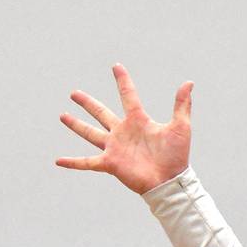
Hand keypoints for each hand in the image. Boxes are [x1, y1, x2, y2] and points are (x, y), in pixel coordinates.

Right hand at [56, 64, 192, 193]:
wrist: (170, 181)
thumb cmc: (177, 156)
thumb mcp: (181, 126)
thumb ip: (182, 105)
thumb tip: (189, 82)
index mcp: (138, 121)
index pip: (128, 95)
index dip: (122, 80)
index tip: (116, 66)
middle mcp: (123, 132)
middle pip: (101, 113)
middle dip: (88, 103)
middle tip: (74, 93)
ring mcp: (114, 148)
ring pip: (90, 133)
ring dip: (76, 125)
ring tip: (62, 115)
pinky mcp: (110, 163)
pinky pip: (87, 162)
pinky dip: (72, 162)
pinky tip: (58, 161)